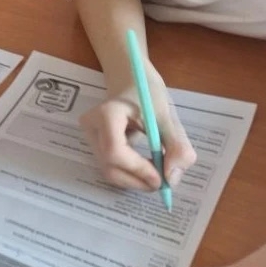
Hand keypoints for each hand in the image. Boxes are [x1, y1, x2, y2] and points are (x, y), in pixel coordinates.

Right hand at [79, 71, 195, 190]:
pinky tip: (146, 167)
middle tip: (164, 182)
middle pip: (110, 166)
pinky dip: (131, 175)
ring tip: (157, 173)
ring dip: (136, 180)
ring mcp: (89, 138)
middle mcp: (91, 128)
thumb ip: (176, 147)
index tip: (162, 178)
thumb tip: (172, 180)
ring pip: (109, 172)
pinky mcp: (94, 146)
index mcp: (106, 114)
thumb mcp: (168, 118)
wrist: (131, 83)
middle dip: (138, 180)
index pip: (114, 150)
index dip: (138, 169)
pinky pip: (111, 168)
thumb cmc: (148, 95)